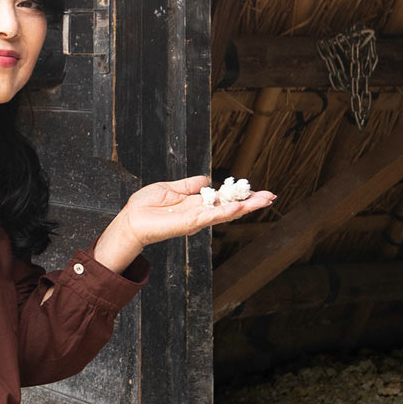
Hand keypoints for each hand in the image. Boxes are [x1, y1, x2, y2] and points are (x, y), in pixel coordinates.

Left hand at [117, 174, 276, 246]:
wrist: (131, 219)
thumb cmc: (146, 205)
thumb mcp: (171, 188)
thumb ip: (190, 185)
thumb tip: (207, 179)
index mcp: (197, 204)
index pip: (224, 199)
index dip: (240, 195)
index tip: (258, 192)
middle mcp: (200, 213)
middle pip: (231, 207)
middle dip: (251, 202)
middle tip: (271, 196)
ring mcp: (197, 220)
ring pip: (226, 213)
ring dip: (245, 207)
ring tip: (263, 201)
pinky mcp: (189, 224)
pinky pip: (211, 217)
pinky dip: (225, 213)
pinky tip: (239, 208)